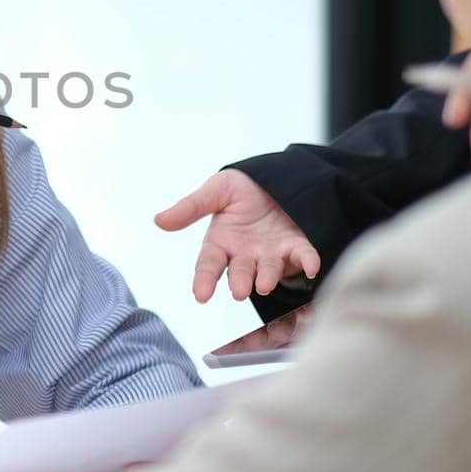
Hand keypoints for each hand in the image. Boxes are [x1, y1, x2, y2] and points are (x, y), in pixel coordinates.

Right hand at [156, 170, 320, 302]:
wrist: (277, 177)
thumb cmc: (242, 187)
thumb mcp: (215, 190)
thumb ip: (191, 207)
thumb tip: (159, 220)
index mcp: (222, 242)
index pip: (209, 264)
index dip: (204, 280)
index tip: (201, 295)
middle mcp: (245, 254)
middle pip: (240, 272)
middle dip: (240, 281)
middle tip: (240, 291)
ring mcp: (271, 253)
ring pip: (269, 269)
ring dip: (268, 277)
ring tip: (265, 283)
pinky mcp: (296, 246)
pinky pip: (302, 256)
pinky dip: (306, 261)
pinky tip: (311, 266)